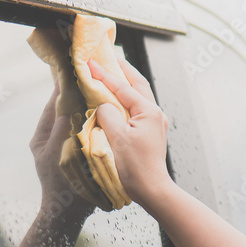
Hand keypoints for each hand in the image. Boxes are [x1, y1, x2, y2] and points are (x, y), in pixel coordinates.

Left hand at [30, 82, 94, 221]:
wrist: (67, 216)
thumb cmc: (59, 188)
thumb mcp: (56, 156)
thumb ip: (60, 131)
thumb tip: (66, 105)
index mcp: (43, 136)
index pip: (53, 104)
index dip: (63, 86)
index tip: (74, 69)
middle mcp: (52, 138)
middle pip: (65, 109)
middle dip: (77, 93)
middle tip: (91, 75)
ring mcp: (64, 145)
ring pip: (76, 119)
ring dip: (87, 106)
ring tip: (101, 90)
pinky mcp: (77, 153)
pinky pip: (85, 131)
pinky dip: (94, 121)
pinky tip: (108, 114)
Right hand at [89, 58, 174, 207]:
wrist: (151, 190)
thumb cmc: (135, 166)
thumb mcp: (116, 136)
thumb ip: (107, 114)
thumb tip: (103, 104)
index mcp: (149, 111)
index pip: (123, 87)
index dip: (105, 74)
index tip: (89, 62)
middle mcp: (156, 114)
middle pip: (138, 84)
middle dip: (122, 69)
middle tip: (108, 57)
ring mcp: (155, 124)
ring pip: (139, 96)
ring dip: (125, 84)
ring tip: (112, 73)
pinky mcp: (151, 134)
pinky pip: (137, 109)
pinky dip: (126, 100)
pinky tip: (117, 100)